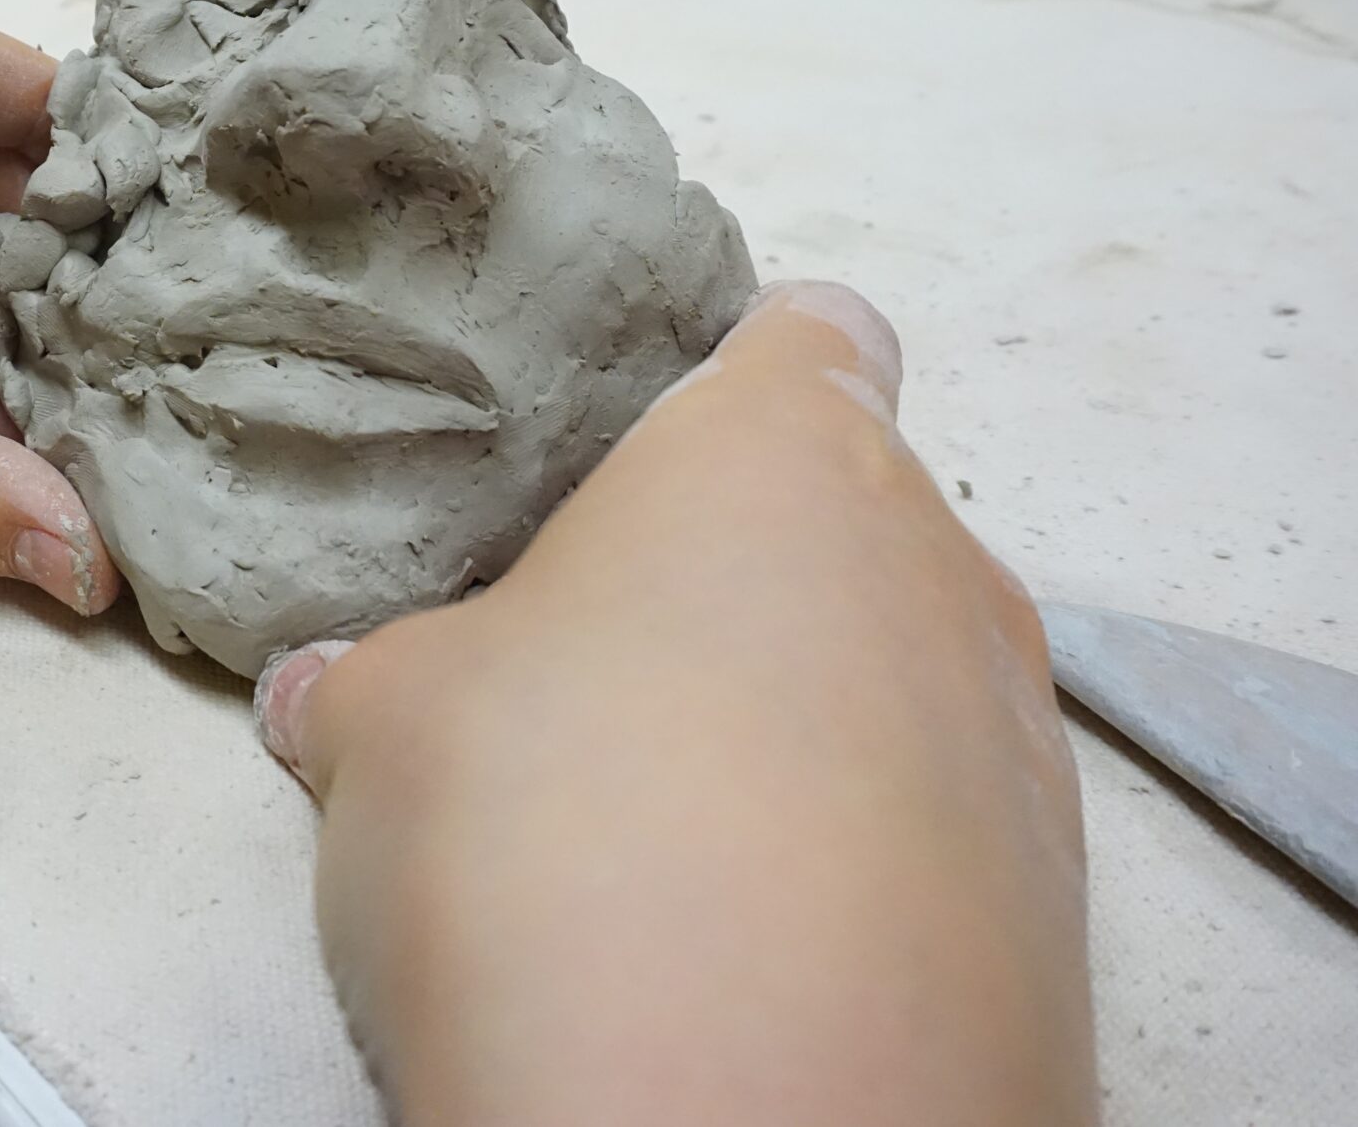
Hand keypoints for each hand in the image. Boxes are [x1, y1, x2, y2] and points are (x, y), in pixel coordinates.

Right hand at [260, 284, 1094, 1126]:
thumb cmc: (549, 822)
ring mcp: (1016, 734)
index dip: (736, 376)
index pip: (811, 331)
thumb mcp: (390, 731)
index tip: (648, 462)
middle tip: (599, 674)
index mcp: (777, 457)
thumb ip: (378, 682)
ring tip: (661, 832)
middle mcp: (933, 564)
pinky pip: (937, 823)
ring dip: (800, 721)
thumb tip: (329, 693)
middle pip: (851, 520)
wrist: (743, 1112)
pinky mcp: (1051, 899)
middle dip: (740, 580)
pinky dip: (856, 852)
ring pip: (900, 676)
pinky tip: (741, 936)